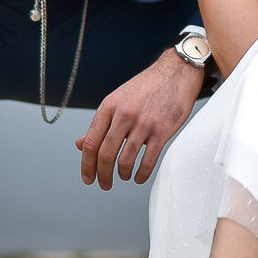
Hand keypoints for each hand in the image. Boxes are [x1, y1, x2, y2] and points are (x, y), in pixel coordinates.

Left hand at [75, 47, 204, 188]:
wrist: (176, 73)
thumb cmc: (146, 87)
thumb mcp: (117, 100)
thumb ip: (100, 124)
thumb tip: (81, 144)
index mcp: (109, 107)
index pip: (91, 142)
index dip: (86, 164)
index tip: (88, 177)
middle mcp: (124, 115)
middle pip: (105, 154)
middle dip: (102, 175)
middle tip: (104, 184)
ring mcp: (144, 123)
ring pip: (125, 159)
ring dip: (122, 174)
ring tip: (123, 176)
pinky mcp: (162, 130)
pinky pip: (148, 160)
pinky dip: (141, 174)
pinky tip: (139, 177)